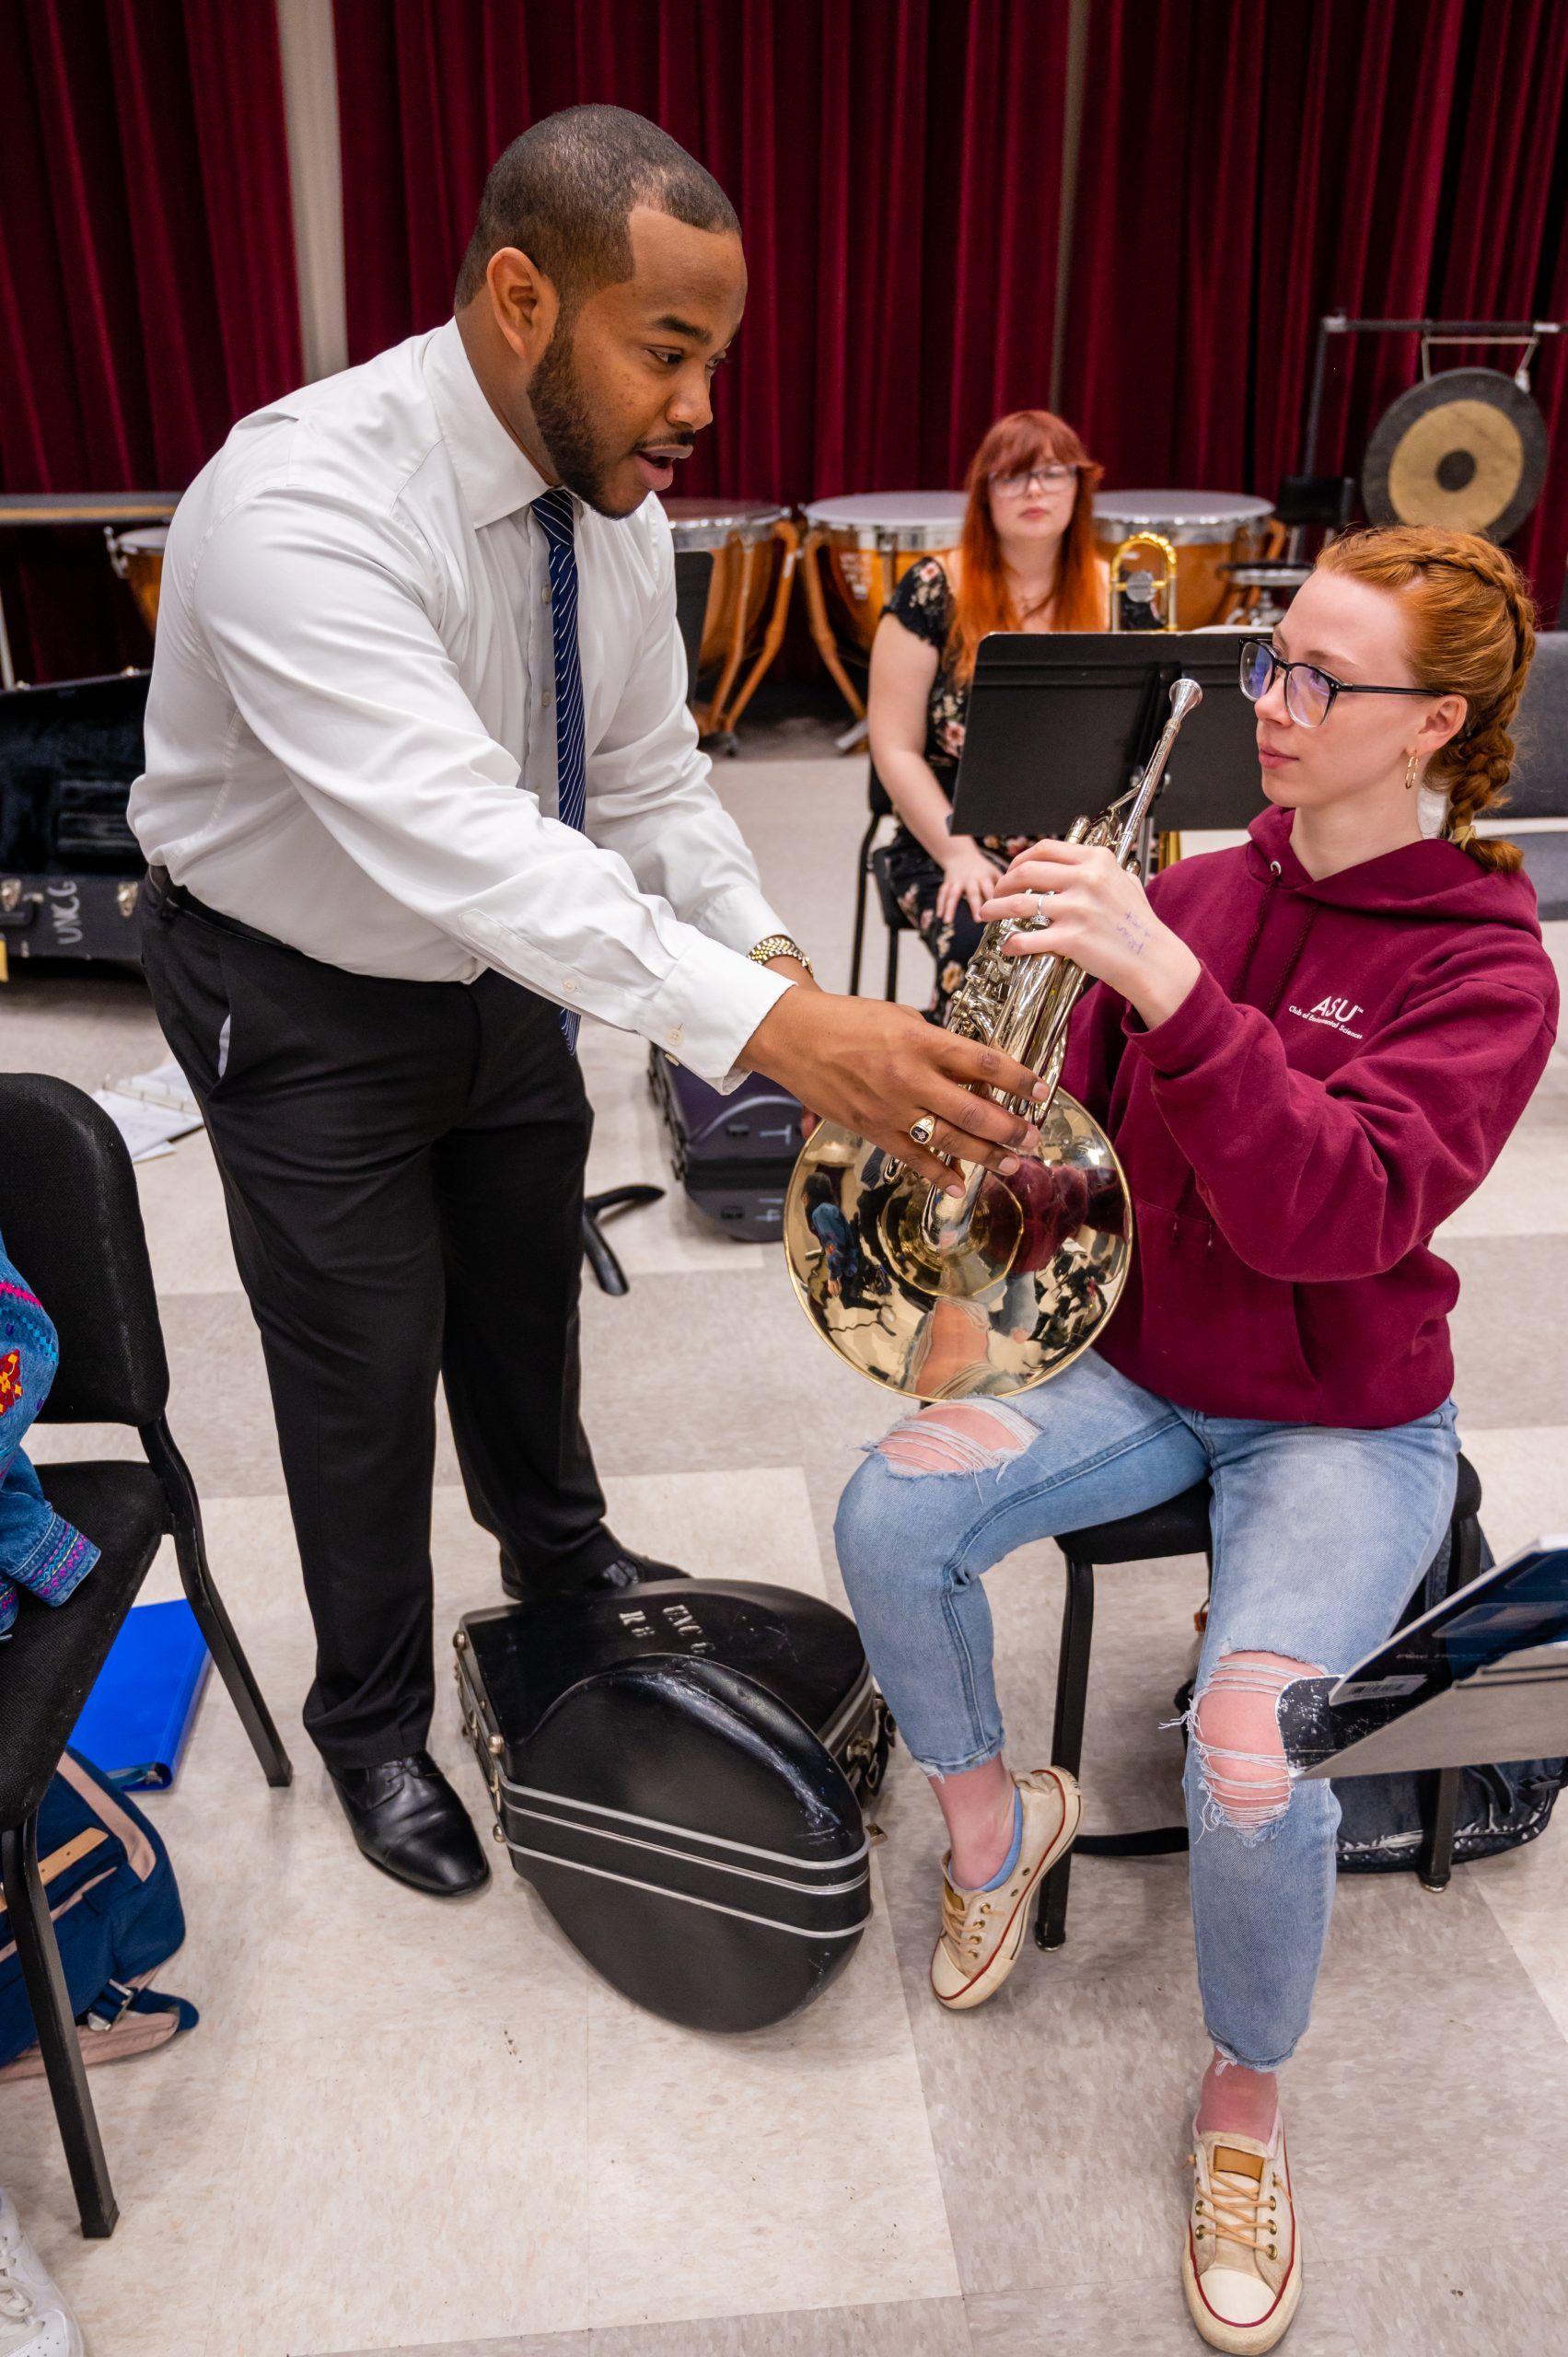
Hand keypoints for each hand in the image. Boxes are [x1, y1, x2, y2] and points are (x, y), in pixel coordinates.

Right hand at [741, 988, 1047, 1196]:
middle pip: (973, 1110)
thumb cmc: (849, 1020)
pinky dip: (938, 1174)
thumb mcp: (902, 1019)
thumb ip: (938, 1044)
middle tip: (1033, 1139)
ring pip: (949, 1140)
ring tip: (1012, 1164)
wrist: (795, 1037)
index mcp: (922, 1043)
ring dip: (985, 1155)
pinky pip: (912, 1158)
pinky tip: (960, 1185)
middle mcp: (910, 1079)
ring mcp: (891, 1109)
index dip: (1019, 1079)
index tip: (1041, 1090)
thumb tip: (973, 1068)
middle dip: (1010, 1129)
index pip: (984, 1064)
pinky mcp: (872, 1130)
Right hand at [936, 836, 1003, 925]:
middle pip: (972, 892)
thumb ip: (1003, 885)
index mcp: (985, 876)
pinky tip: (939, 916)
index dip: (994, 900)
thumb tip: (1018, 900)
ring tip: (948, 921)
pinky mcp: (948, 883)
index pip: (990, 889)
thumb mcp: (994, 872)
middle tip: (978, 919)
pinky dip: (940, 904)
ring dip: (950, 907)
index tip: (998, 913)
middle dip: (974, 905)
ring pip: (953, 894)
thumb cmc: (982, 869)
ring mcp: (958, 881)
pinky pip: (942, 893)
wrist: (961, 856)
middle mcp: (971, 878)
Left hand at [979, 838, 1200, 1028]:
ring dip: (994, 908)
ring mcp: (1077, 909)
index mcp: (1096, 860)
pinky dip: (1011, 942)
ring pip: (1018, 903)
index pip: (1045, 849)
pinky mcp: (1071, 939)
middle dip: (1002, 882)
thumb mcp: (1124, 881)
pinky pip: (1027, 939)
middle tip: (996, 894)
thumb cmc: (1137, 923)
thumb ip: (1097, 868)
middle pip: (1026, 871)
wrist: (1151, 958)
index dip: (1020, 858)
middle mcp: (1086, 880)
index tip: (1011, 870)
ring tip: (986, 914)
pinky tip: (1007, 945)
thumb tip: (1069, 861)